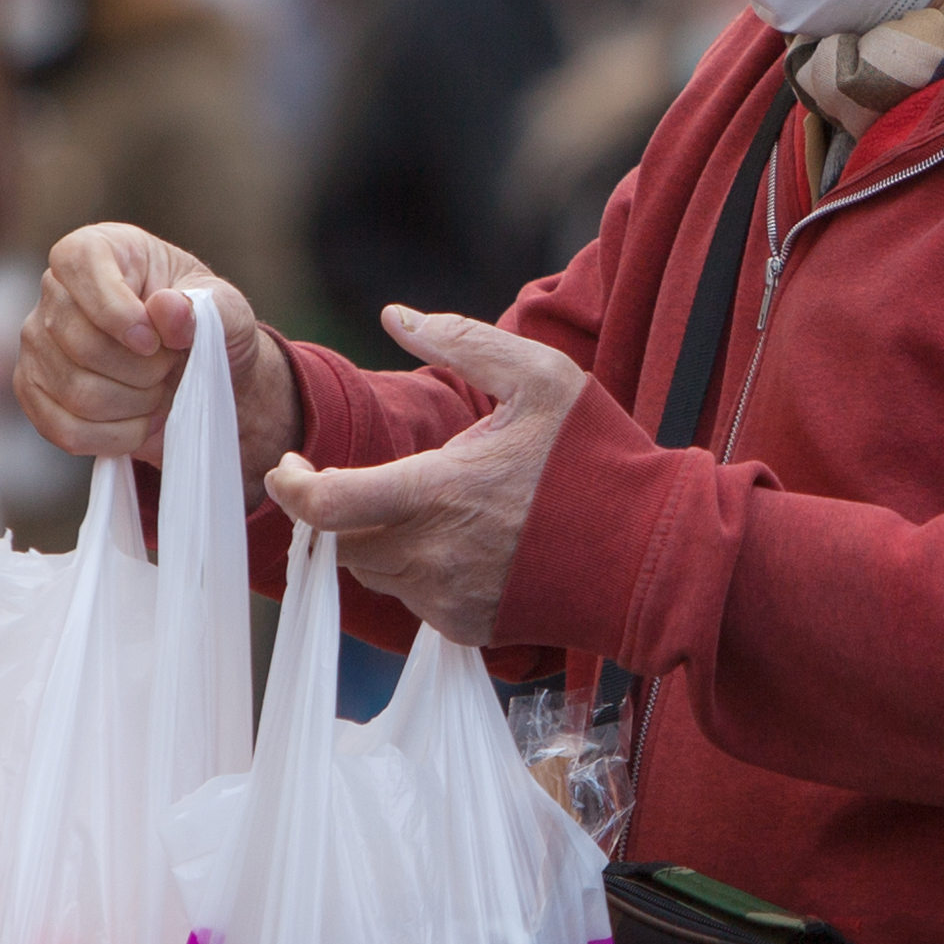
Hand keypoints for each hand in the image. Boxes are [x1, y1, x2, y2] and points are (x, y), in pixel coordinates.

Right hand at [13, 223, 298, 478]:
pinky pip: (65, 430)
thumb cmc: (201, 323)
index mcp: (95, 249)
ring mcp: (36, 343)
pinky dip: (115, 437)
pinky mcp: (33, 391)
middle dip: (142, 371)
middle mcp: (54, 290)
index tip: (156, 342)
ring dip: (135, 405)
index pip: (81, 267)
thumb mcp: (224, 308)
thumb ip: (205, 306)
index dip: (118, 312)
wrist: (191, 367)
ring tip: (158, 391)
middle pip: (82, 344)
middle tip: (169, 368)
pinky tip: (139, 422)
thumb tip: (167, 310)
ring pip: (78, 393)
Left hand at [260, 305, 583, 646]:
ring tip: (422, 504)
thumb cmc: (600, 461)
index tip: (286, 468)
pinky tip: (457, 541)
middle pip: (342, 542)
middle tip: (356, 479)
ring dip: (377, 539)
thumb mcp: (543, 378)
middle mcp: (435, 556)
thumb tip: (394, 315)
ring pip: (373, 573)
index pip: (327, 507)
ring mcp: (449, 600)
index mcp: (441, 493)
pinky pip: (412, 599)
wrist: (657, 558)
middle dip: (339, 510)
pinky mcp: (466, 628)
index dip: (292, 489)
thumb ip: (463, 341)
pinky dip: (415, 569)